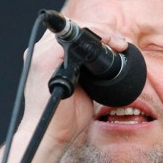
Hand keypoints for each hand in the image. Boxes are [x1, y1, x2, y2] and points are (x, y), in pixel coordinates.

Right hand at [19, 21, 128, 150]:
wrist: (51, 135)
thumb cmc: (65, 117)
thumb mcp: (82, 88)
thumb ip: (89, 71)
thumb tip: (108, 62)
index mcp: (49, 57)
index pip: (74, 33)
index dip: (98, 34)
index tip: (118, 43)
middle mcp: (41, 52)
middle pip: (74, 27)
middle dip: (102, 32)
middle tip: (122, 42)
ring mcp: (40, 54)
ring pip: (74, 29)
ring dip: (100, 33)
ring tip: (118, 43)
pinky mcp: (44, 60)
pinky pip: (71, 39)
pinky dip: (93, 39)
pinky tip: (109, 46)